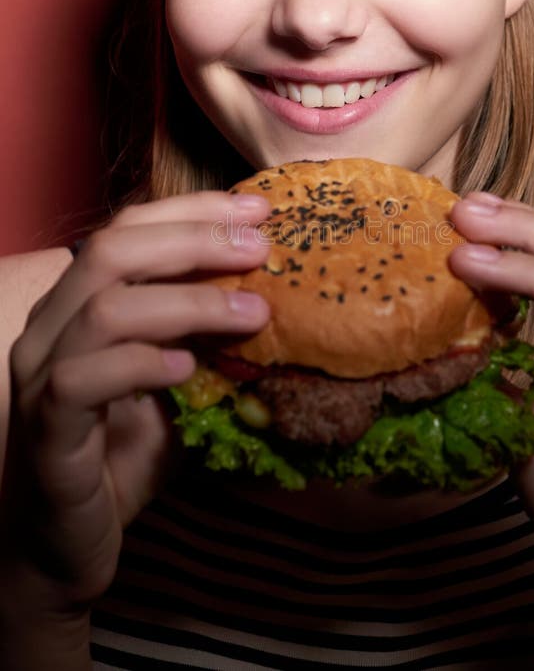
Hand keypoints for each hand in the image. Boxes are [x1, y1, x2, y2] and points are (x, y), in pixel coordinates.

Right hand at [1, 191, 270, 613]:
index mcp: (82, 303)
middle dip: (195, 240)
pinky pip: (82, 380)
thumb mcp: (177, 381)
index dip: (194, 211)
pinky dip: (140, 365)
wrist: (68, 542)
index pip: (130, 228)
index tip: (258, 210)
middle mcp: (53, 326)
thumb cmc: (124, 452)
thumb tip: (270, 292)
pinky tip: (187, 370)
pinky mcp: (45, 429)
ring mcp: (41, 375)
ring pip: (104, 309)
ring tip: (251, 316)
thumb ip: (205, 337)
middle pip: (113, 250)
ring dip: (188, 304)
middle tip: (260, 249)